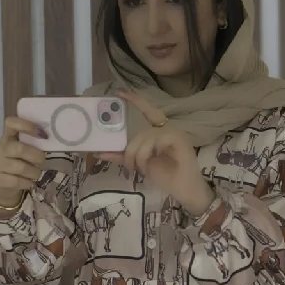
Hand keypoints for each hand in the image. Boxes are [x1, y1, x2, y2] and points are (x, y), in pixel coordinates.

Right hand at [0, 116, 47, 206]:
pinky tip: (30, 183)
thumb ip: (32, 142)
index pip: (11, 123)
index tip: (43, 134)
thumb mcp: (21, 150)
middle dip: (37, 156)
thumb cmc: (17, 163)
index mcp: (7, 137)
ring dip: (34, 172)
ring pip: (21, 167)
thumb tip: (49, 138)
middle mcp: (1, 148)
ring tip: (36, 174)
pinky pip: (17, 181)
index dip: (26, 125)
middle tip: (42, 161)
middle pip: (20, 149)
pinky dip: (28, 183)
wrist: (1, 185)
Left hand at [96, 90, 214, 215]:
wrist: (185, 191)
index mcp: (161, 131)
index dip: (135, 100)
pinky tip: (150, 166)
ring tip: (139, 170)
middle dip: (131, 149)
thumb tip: (99, 151)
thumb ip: (122, 156)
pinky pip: (157, 140)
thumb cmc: (166, 177)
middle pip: (142, 131)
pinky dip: (148, 154)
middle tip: (128, 165)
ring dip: (139, 155)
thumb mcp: (139, 164)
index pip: (148, 111)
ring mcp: (176, 132)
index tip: (119, 92)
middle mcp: (168, 128)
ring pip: (147, 136)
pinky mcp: (180, 140)